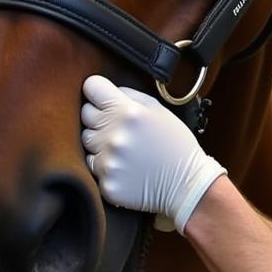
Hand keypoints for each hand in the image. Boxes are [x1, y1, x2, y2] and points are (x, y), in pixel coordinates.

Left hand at [81, 75, 226, 232]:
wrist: (186, 183)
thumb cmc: (175, 144)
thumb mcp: (160, 110)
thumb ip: (130, 95)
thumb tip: (108, 91)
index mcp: (128, 112)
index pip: (92, 88)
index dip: (97, 91)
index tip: (100, 96)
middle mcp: (114, 135)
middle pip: (85, 115)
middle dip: (99, 117)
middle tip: (119, 126)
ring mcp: (108, 160)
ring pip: (87, 141)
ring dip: (100, 142)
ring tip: (124, 148)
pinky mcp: (106, 182)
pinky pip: (92, 166)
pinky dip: (105, 165)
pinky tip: (125, 165)